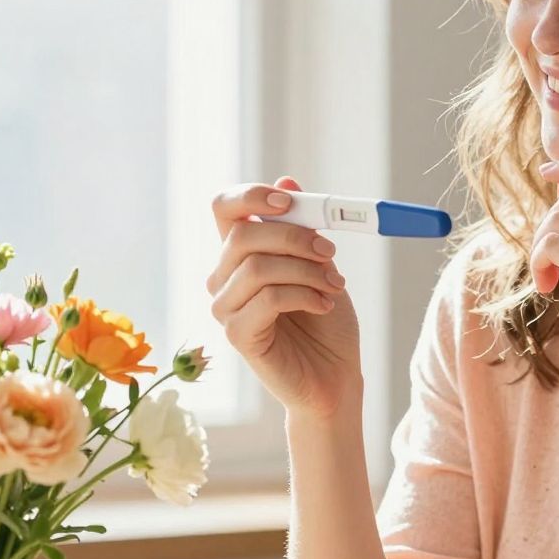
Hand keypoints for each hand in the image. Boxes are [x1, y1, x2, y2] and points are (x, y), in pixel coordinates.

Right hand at [206, 175, 363, 421]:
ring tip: (334, 285)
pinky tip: (324, 305)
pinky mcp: (237, 335)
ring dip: (306, 270)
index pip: (224, 207)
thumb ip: (302, 227)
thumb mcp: (320, 265)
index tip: (290, 200)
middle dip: (295, 237)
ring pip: (259, 266)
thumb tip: (288, 181)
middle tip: (330, 252)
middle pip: (243, 234)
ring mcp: (225, 308)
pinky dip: (304, 295)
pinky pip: (268, 298)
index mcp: (239, 254)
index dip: (251, 195)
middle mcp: (223, 278)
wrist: (336, 376)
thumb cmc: (326, 322)